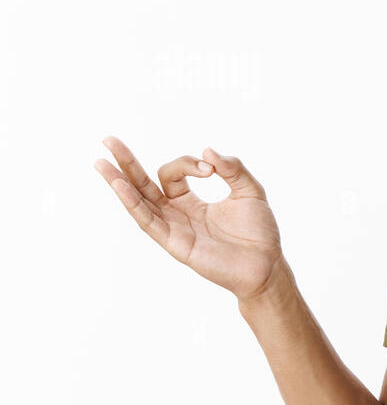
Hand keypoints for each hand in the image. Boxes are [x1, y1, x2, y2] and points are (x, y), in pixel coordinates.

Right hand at [93, 137, 285, 302]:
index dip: (188, 164)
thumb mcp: (250, 190)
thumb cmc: (259, 231)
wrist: (267, 264)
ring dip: (119, 182)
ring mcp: (173, 229)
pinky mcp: (175, 243)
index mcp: (190, 201)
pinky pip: (149, 222)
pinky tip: (120, 185)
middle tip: (108, 139)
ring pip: (139, 202)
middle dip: (126, 162)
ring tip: (101, 162)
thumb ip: (232, 168)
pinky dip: (133, 203)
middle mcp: (176, 214)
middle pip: (143, 185)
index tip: (211, 168)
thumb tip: (207, 150)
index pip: (172, 174)